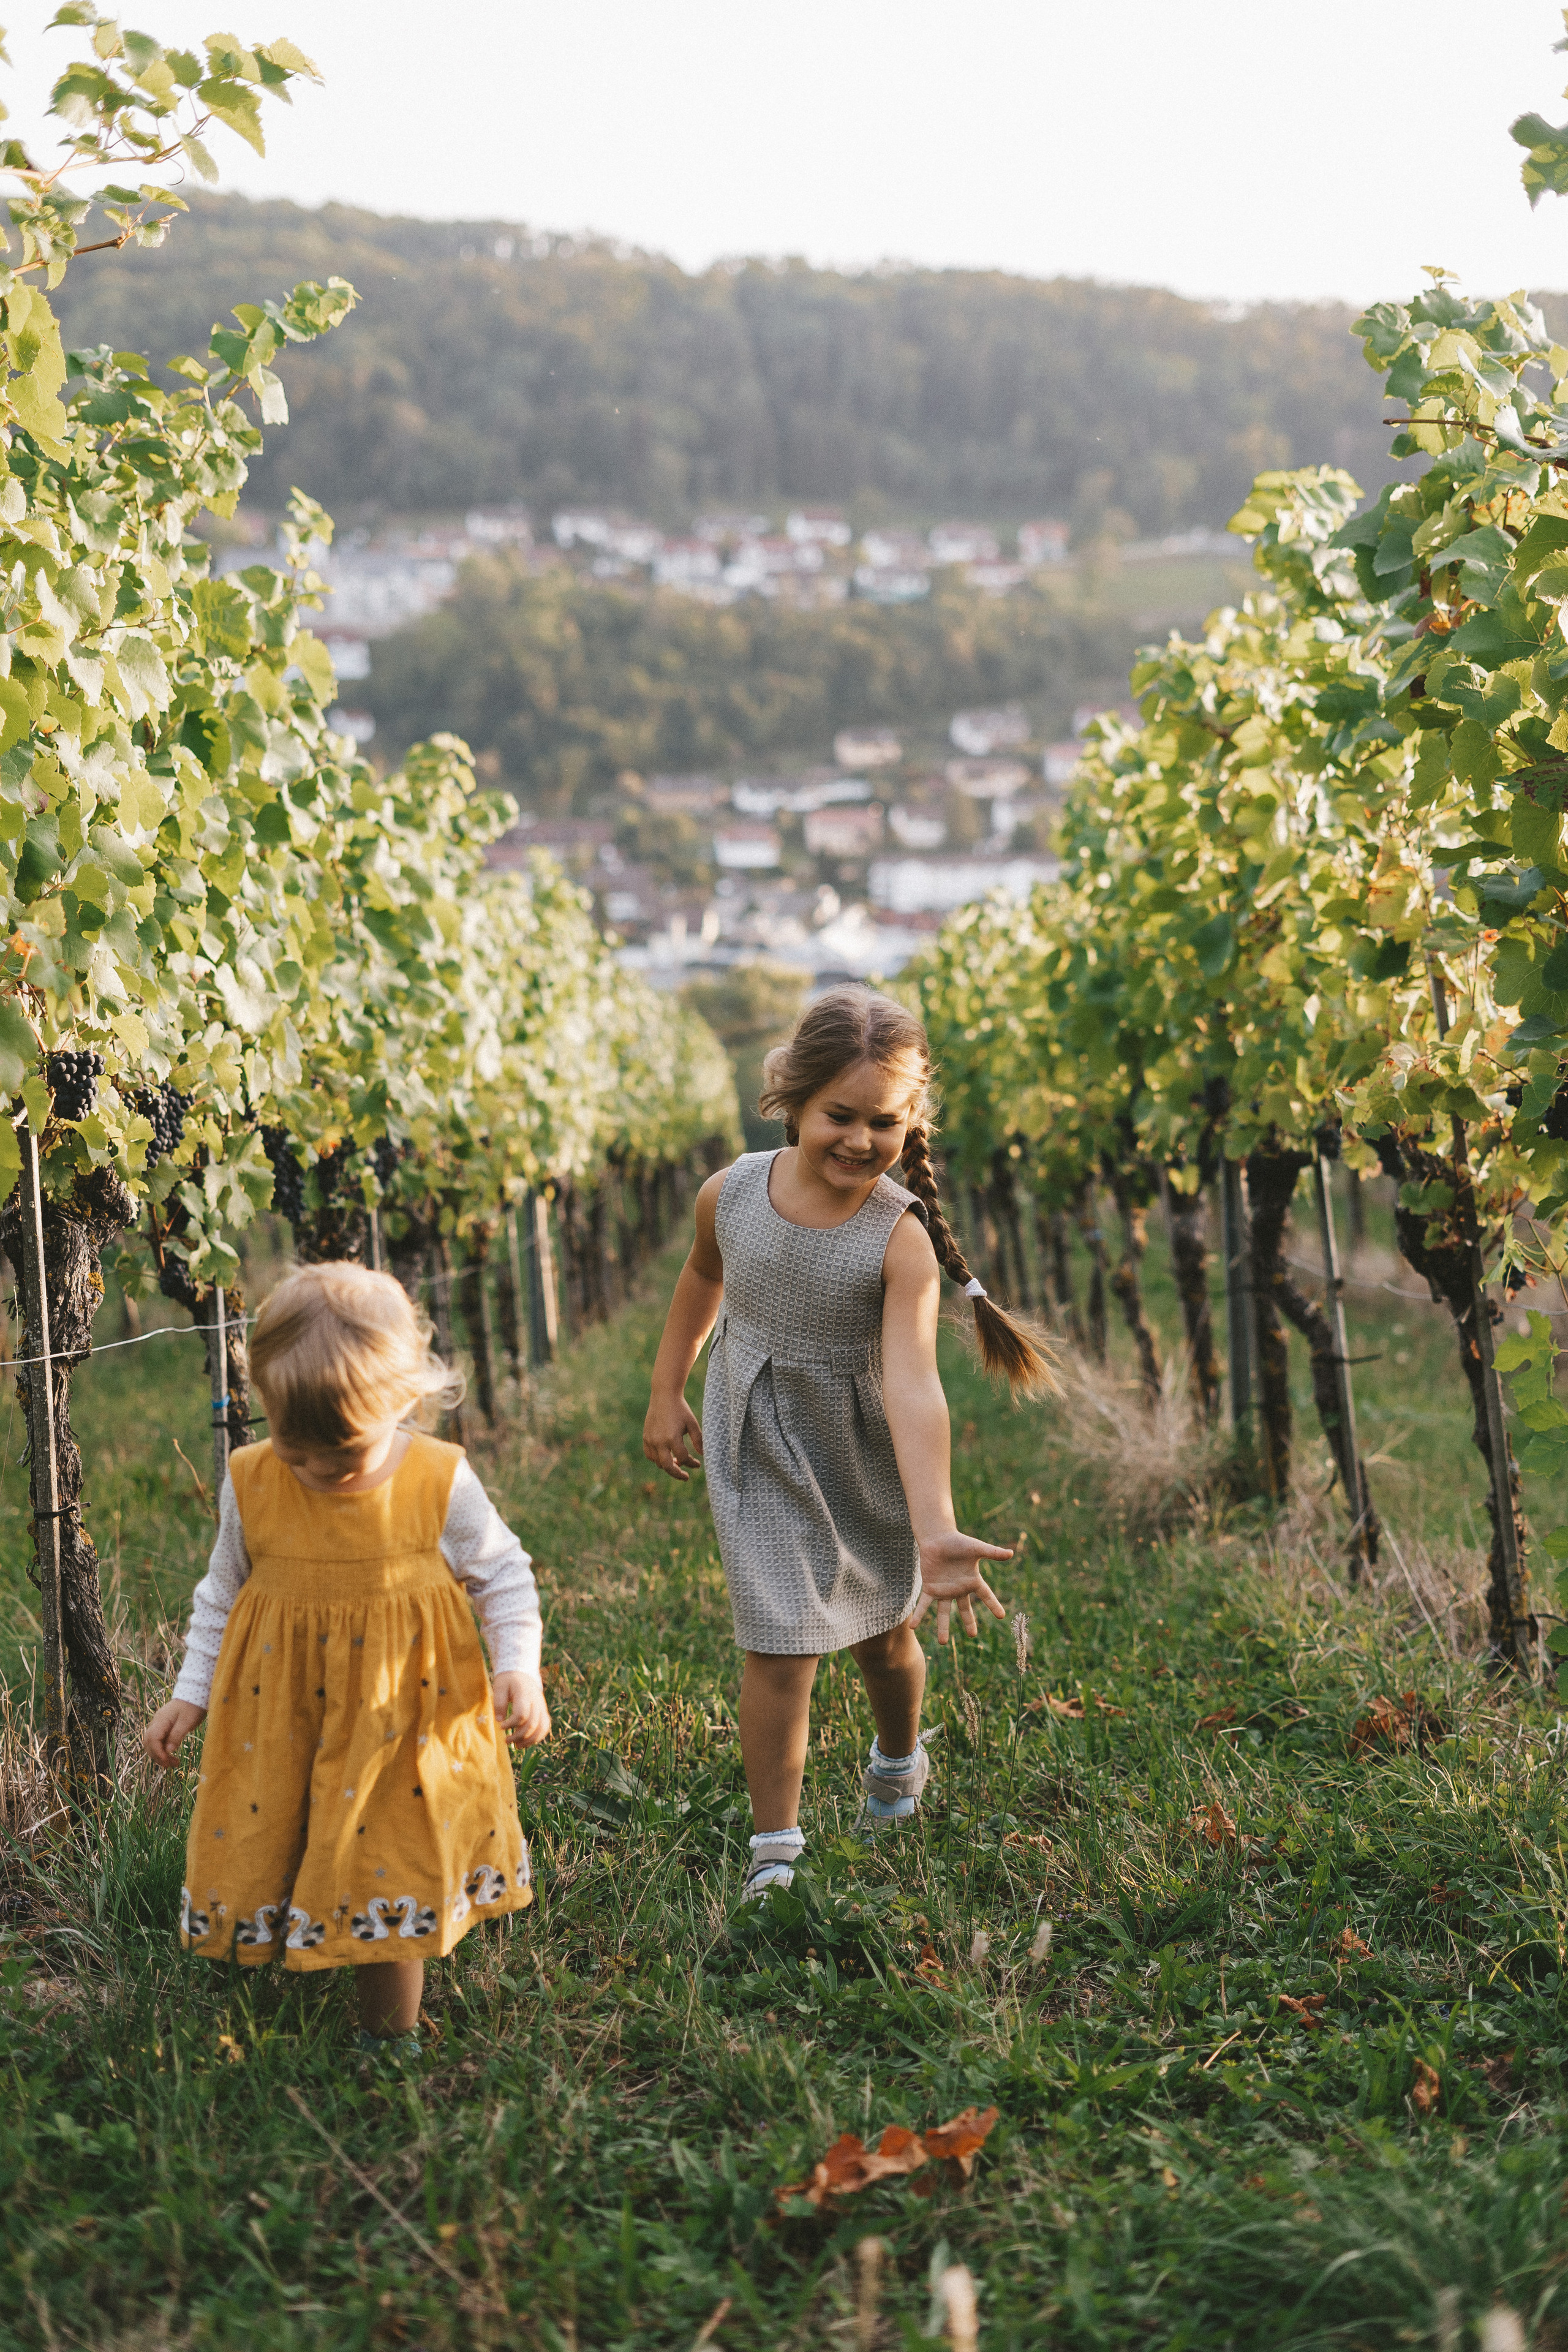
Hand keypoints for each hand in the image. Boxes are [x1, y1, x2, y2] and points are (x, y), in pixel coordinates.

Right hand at [143, 1698, 205, 1767]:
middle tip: (171, 1765)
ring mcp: (160, 1723)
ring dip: (159, 1754)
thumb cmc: (193, 1706)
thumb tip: (168, 1750)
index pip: (152, 1740)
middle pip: (149, 1743)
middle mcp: (157, 1722)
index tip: (168, 1762)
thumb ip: (177, 1736)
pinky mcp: (165, 1725)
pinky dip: (162, 1749)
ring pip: (152, 1742)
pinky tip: (171, 1754)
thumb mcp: (187, 1722)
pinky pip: (158, 1739)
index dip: (158, 1753)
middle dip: (157, 1756)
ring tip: (172, 1762)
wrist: (196, 1692)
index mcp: (161, 1720)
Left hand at [494, 1671, 551, 1747]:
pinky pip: (545, 1727)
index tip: (501, 1727)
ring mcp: (542, 1706)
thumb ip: (499, 1702)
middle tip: (506, 1741)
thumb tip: (499, 1720)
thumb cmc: (508, 1681)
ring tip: (517, 1746)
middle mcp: (536, 1701)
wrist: (522, 1673)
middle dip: (518, 1736)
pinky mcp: (543, 1711)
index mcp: (525, 1693)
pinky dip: (538, 1737)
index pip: (522, 1714)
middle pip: (532, 1724)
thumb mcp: (499, 1686)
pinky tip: (526, 1742)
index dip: (511, 1724)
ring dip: (529, 1740)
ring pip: (542, 1727)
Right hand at [642, 1392, 703, 1481]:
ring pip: (658, 1462)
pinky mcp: (646, 1437)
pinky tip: (666, 1456)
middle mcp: (659, 1441)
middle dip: (678, 1474)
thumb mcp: (692, 1424)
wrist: (664, 1395)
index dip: (691, 1463)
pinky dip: (657, 1459)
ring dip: (668, 1466)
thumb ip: (698, 1440)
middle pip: (667, 1467)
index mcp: (672, 1438)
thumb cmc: (681, 1409)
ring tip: (677, 1463)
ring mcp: (650, 1440)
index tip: (697, 1464)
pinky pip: (649, 1455)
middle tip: (686, 1477)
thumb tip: (703, 1455)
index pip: (682, 1458)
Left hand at [909, 1528, 1011, 1644]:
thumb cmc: (958, 1541)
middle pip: (965, 1609)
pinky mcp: (930, 1588)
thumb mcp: (977, 1548)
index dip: (994, 1605)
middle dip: (969, 1622)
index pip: (986, 1595)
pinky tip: (912, 1626)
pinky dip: (919, 1615)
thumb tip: (1011, 1553)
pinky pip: (924, 1605)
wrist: (937, 1537)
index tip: (1002, 1616)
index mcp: (972, 1580)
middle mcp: (958, 1589)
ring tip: (942, 1642)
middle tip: (972, 1635)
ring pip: (944, 1613)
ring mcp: (944, 1590)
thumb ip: (992, 1553)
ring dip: (942, 1627)